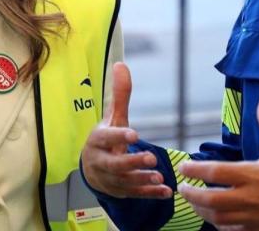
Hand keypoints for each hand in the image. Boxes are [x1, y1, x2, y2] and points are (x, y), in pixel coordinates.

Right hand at [80, 62, 171, 198]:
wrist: (92, 170)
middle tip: (152, 157)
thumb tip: (121, 65)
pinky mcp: (121, 191)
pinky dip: (150, 194)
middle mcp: (101, 161)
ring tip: (159, 176)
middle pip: (114, 164)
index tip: (134, 133)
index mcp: (97, 141)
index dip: (118, 136)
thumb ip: (119, 95)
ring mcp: (110, 179)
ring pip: (125, 182)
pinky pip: (135, 194)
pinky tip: (165, 191)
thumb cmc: (106, 140)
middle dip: (132, 162)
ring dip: (142, 180)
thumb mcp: (112, 118)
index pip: (105, 138)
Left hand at [177, 93, 258, 230]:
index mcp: (255, 174)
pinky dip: (220, 225)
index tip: (183, 167)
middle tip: (182, 189)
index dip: (194, 169)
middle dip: (191, 195)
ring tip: (195, 203)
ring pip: (219, 218)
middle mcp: (252, 197)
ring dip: (202, 211)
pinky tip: (216, 217)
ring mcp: (257, 217)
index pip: (214, 172)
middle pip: (210, 200)